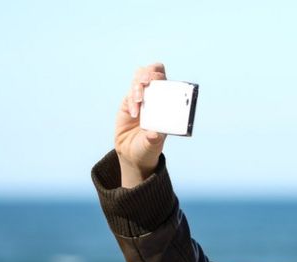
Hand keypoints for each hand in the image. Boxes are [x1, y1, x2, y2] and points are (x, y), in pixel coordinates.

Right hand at [115, 63, 167, 187]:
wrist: (133, 154)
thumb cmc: (149, 147)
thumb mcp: (153, 145)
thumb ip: (154, 140)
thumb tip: (154, 134)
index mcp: (168, 101)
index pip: (166, 79)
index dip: (161, 75)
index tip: (159, 82)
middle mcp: (155, 96)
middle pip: (152, 71)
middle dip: (148, 73)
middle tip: (145, 83)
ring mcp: (141, 97)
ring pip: (138, 78)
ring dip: (138, 86)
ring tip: (139, 100)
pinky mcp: (128, 102)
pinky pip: (129, 94)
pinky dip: (132, 100)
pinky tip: (135, 113)